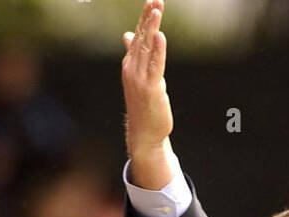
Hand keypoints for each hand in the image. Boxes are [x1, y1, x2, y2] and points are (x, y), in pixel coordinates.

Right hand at [123, 0, 173, 189]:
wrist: (144, 132)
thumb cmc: (144, 105)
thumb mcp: (139, 76)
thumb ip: (135, 55)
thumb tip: (128, 35)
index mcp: (130, 64)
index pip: (137, 36)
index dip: (145, 19)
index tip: (152, 2)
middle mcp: (132, 68)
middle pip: (141, 38)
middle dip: (148, 18)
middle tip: (155, 0)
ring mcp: (140, 78)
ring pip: (146, 48)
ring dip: (152, 28)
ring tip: (157, 10)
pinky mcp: (151, 88)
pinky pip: (155, 65)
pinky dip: (157, 50)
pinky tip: (160, 36)